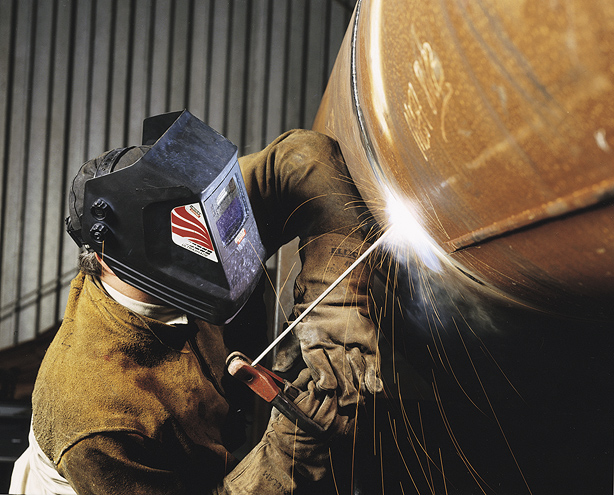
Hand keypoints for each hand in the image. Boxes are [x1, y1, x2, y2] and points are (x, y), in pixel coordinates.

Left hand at [286, 234, 382, 406]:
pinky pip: (372, 359)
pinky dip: (374, 375)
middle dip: (343, 393)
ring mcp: (351, 339)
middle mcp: (333, 340)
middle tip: (345, 410)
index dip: (324, 382)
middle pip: (341, 373)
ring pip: (357, 369)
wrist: (334, 279)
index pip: (320, 366)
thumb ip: (288, 351)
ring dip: (358, 389)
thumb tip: (277, 370)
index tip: (326, 393)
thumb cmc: (312, 303)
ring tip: (359, 406)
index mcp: (313, 338)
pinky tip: (374, 390)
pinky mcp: (367, 335)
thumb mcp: (295, 326)